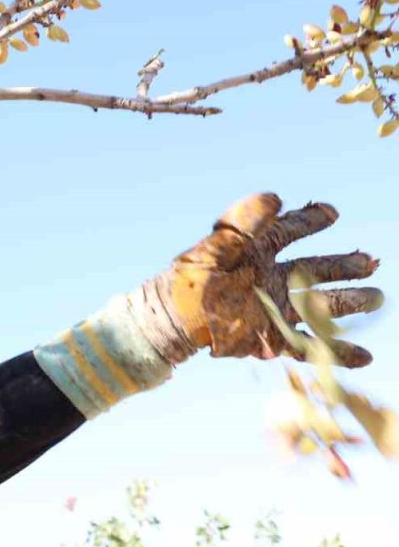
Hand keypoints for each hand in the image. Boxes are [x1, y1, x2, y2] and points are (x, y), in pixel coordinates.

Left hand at [163, 193, 381, 366]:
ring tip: (377, 297)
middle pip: (315, 270)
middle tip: (371, 261)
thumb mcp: (217, 246)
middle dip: (344, 265)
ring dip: (350, 301)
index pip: (290, 232)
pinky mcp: (273, 338)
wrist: (175, 320)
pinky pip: (311, 346)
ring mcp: (275, 309)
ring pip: (321, 305)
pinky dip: (337, 352)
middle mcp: (271, 279)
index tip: (331, 213)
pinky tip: (365, 356)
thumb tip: (277, 196)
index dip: (310, 221)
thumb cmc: (190, 279)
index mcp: (256, 253)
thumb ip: (246, 223)